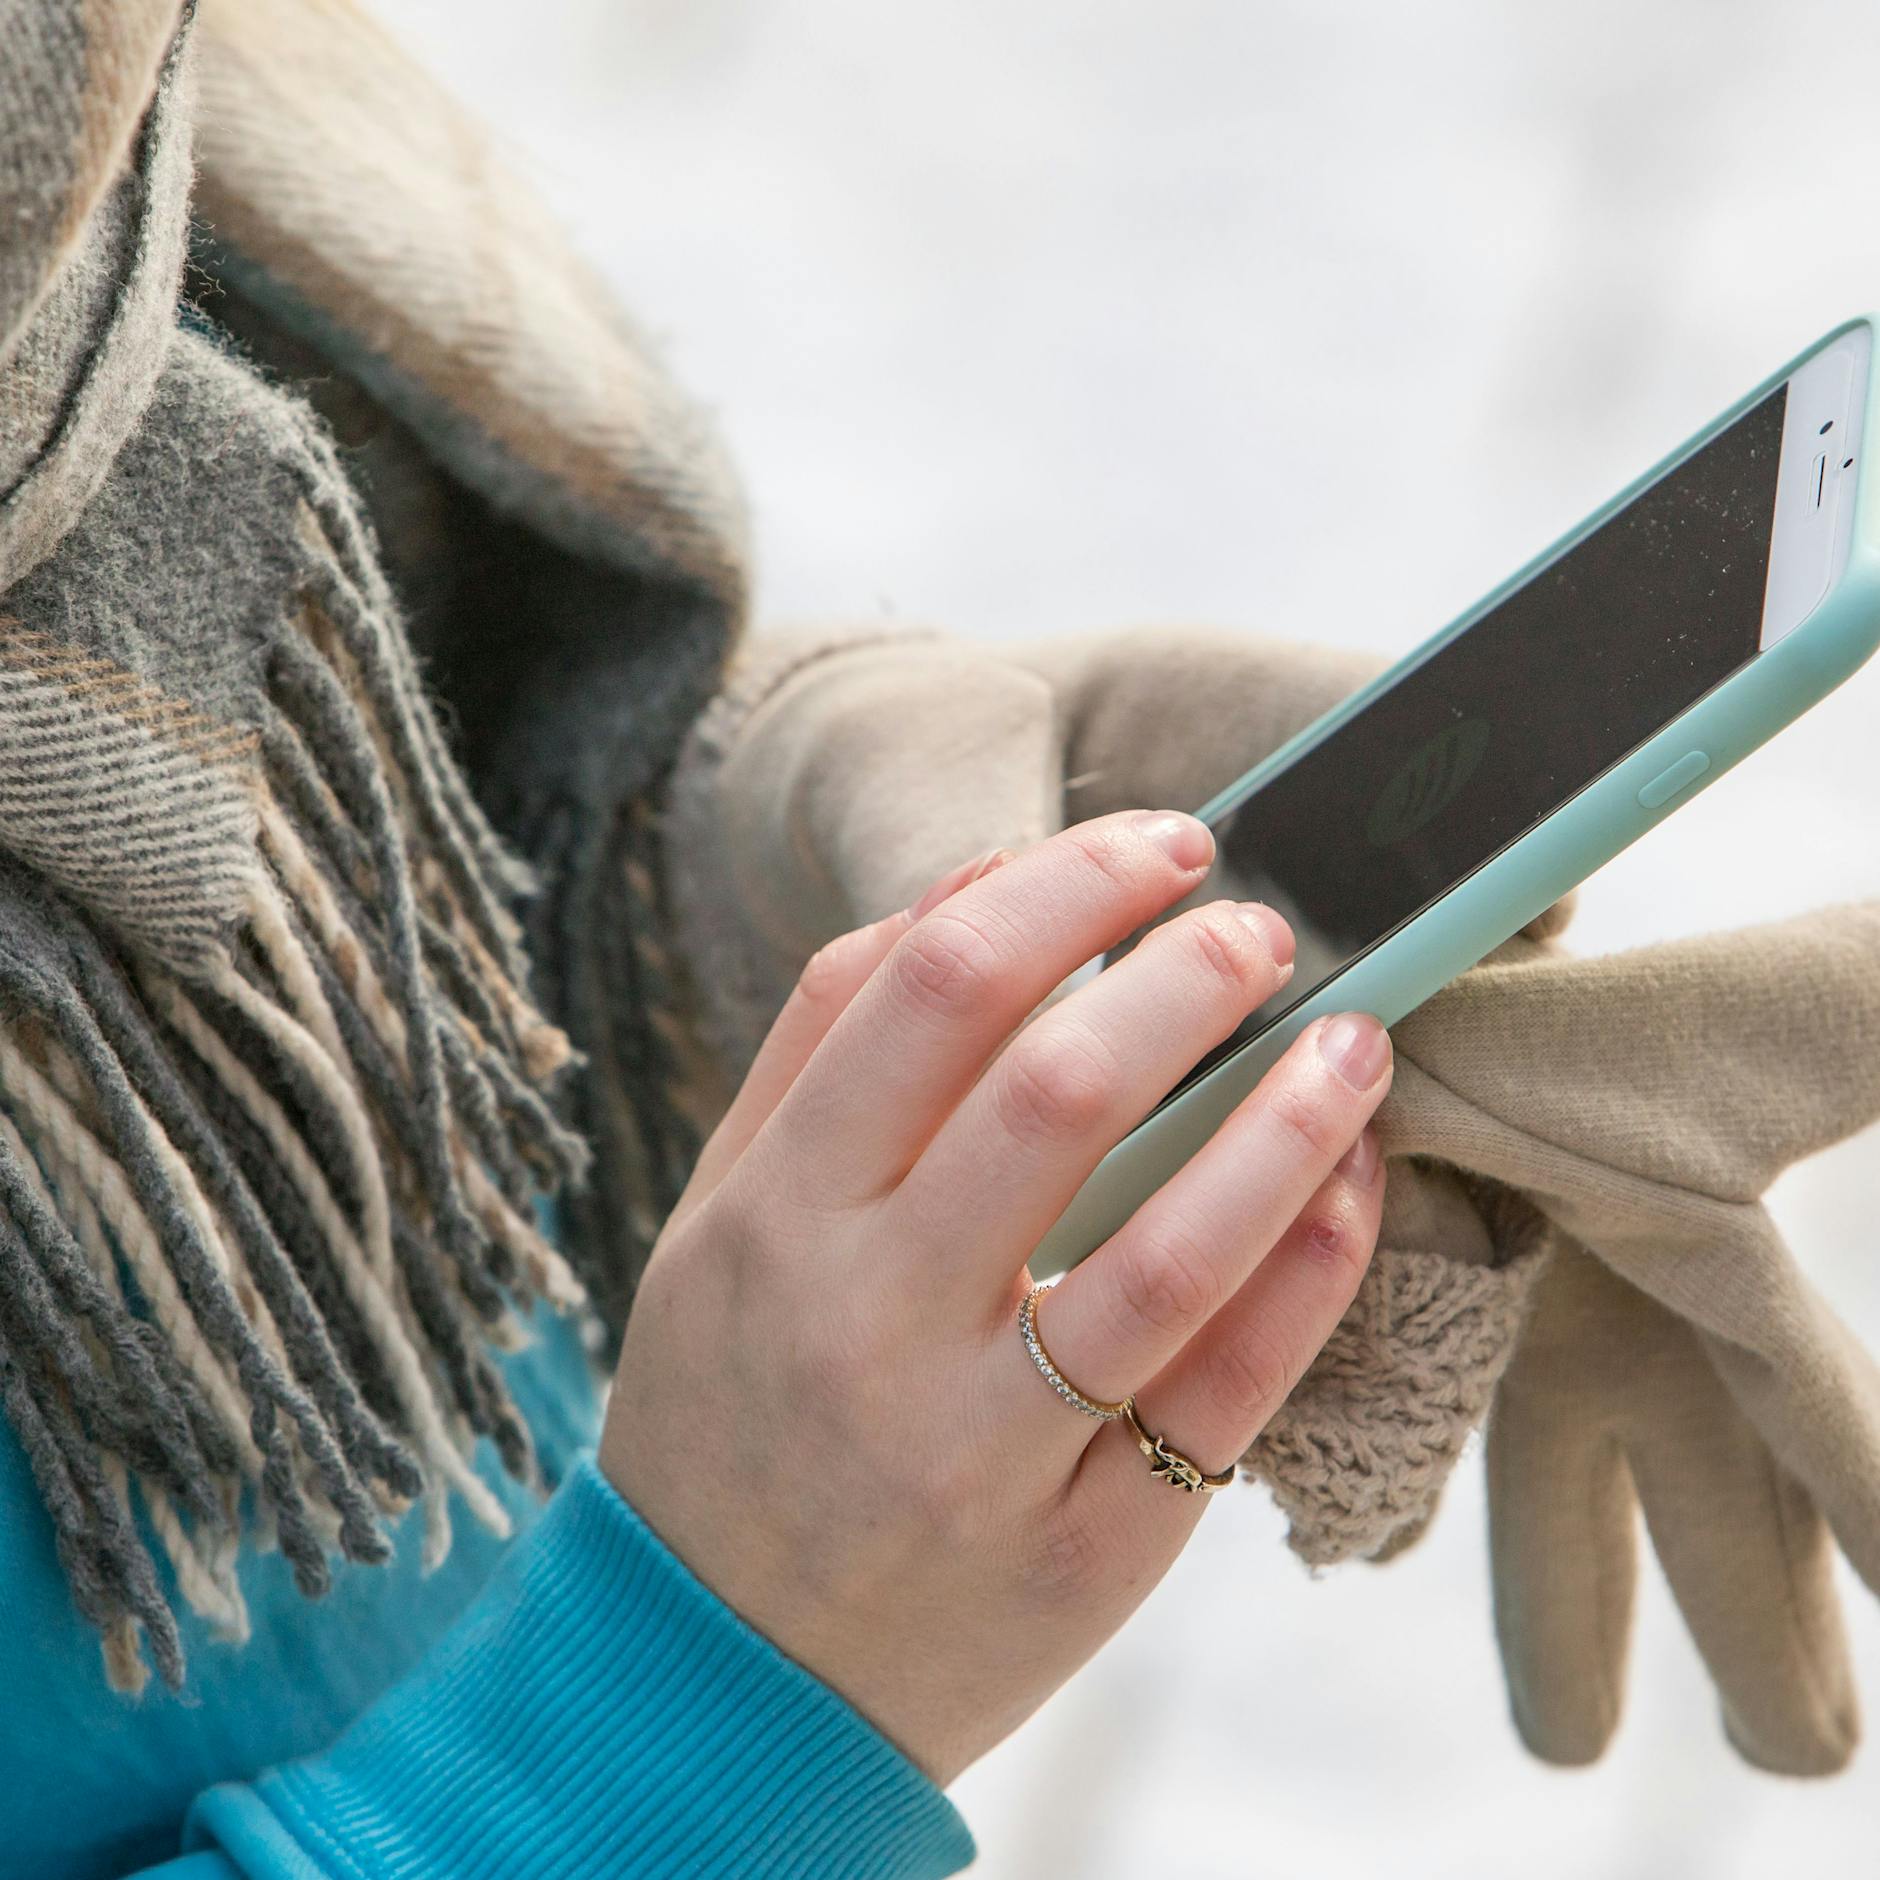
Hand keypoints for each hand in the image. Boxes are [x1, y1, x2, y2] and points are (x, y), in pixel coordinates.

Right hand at [601, 809, 1391, 1781]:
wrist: (718, 1672)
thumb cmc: (732, 1404)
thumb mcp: (723, 1213)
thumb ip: (825, 1041)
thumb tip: (977, 878)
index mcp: (777, 1213)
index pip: (934, 987)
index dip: (1068, 885)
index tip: (1161, 844)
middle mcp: (869, 1323)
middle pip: (1060, 1091)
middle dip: (1191, 974)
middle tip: (1265, 928)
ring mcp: (976, 1449)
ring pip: (1167, 1251)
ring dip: (1287, 1118)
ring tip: (1354, 1037)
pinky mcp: (1080, 1551)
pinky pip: (1221, 1398)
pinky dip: (1306, 1273)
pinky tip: (1351, 1186)